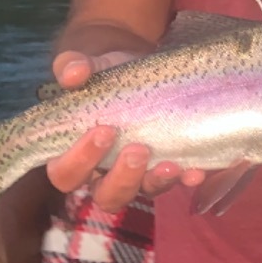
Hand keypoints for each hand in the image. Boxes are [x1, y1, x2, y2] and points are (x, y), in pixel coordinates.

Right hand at [45, 49, 202, 209]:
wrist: (145, 70)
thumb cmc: (108, 76)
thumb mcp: (92, 67)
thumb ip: (74, 67)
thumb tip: (73, 74)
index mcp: (75, 155)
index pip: (65, 173)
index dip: (79, 161)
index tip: (103, 131)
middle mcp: (105, 173)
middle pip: (105, 195)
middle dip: (121, 178)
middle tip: (137, 149)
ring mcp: (139, 175)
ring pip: (142, 194)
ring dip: (155, 182)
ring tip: (169, 165)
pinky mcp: (166, 168)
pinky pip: (177, 183)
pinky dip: (185, 179)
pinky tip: (195, 172)